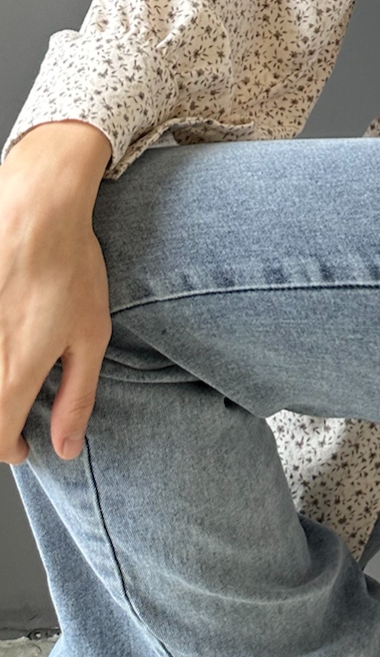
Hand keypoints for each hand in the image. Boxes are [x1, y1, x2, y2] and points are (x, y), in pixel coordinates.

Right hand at [0, 123, 112, 465]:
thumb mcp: (90, 335)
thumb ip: (76, 398)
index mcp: (12, 377)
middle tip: (15, 413)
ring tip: (10, 373)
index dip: (12, 448)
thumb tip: (66, 447)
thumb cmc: (66, 266)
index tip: (26, 442)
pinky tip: (4, 339)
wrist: (35, 211)